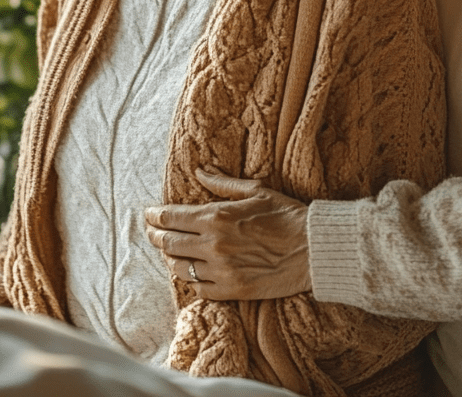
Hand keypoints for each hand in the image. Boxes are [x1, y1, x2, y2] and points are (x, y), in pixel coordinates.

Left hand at [144, 169, 311, 300]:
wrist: (313, 250)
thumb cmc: (287, 215)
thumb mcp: (256, 191)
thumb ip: (223, 184)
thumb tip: (200, 170)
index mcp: (217, 217)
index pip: (172, 217)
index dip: (155, 216)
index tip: (149, 214)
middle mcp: (213, 245)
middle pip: (169, 243)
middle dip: (156, 236)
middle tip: (152, 231)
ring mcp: (220, 271)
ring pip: (179, 268)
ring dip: (171, 258)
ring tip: (170, 251)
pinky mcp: (230, 291)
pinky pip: (198, 288)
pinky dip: (191, 279)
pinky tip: (192, 271)